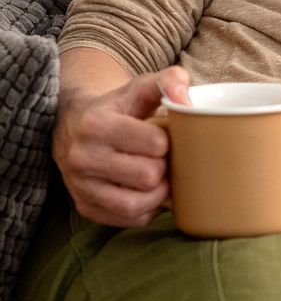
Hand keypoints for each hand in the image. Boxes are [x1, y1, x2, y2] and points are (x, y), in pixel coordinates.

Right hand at [53, 66, 189, 227]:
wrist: (73, 125)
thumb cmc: (118, 107)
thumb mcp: (139, 87)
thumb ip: (169, 81)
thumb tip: (187, 99)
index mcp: (96, 124)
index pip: (156, 144)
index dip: (169, 142)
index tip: (165, 137)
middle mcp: (81, 157)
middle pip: (149, 176)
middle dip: (164, 167)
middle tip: (163, 158)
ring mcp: (80, 186)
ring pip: (137, 205)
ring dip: (158, 193)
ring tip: (159, 176)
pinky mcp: (85, 207)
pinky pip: (129, 220)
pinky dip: (146, 209)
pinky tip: (146, 191)